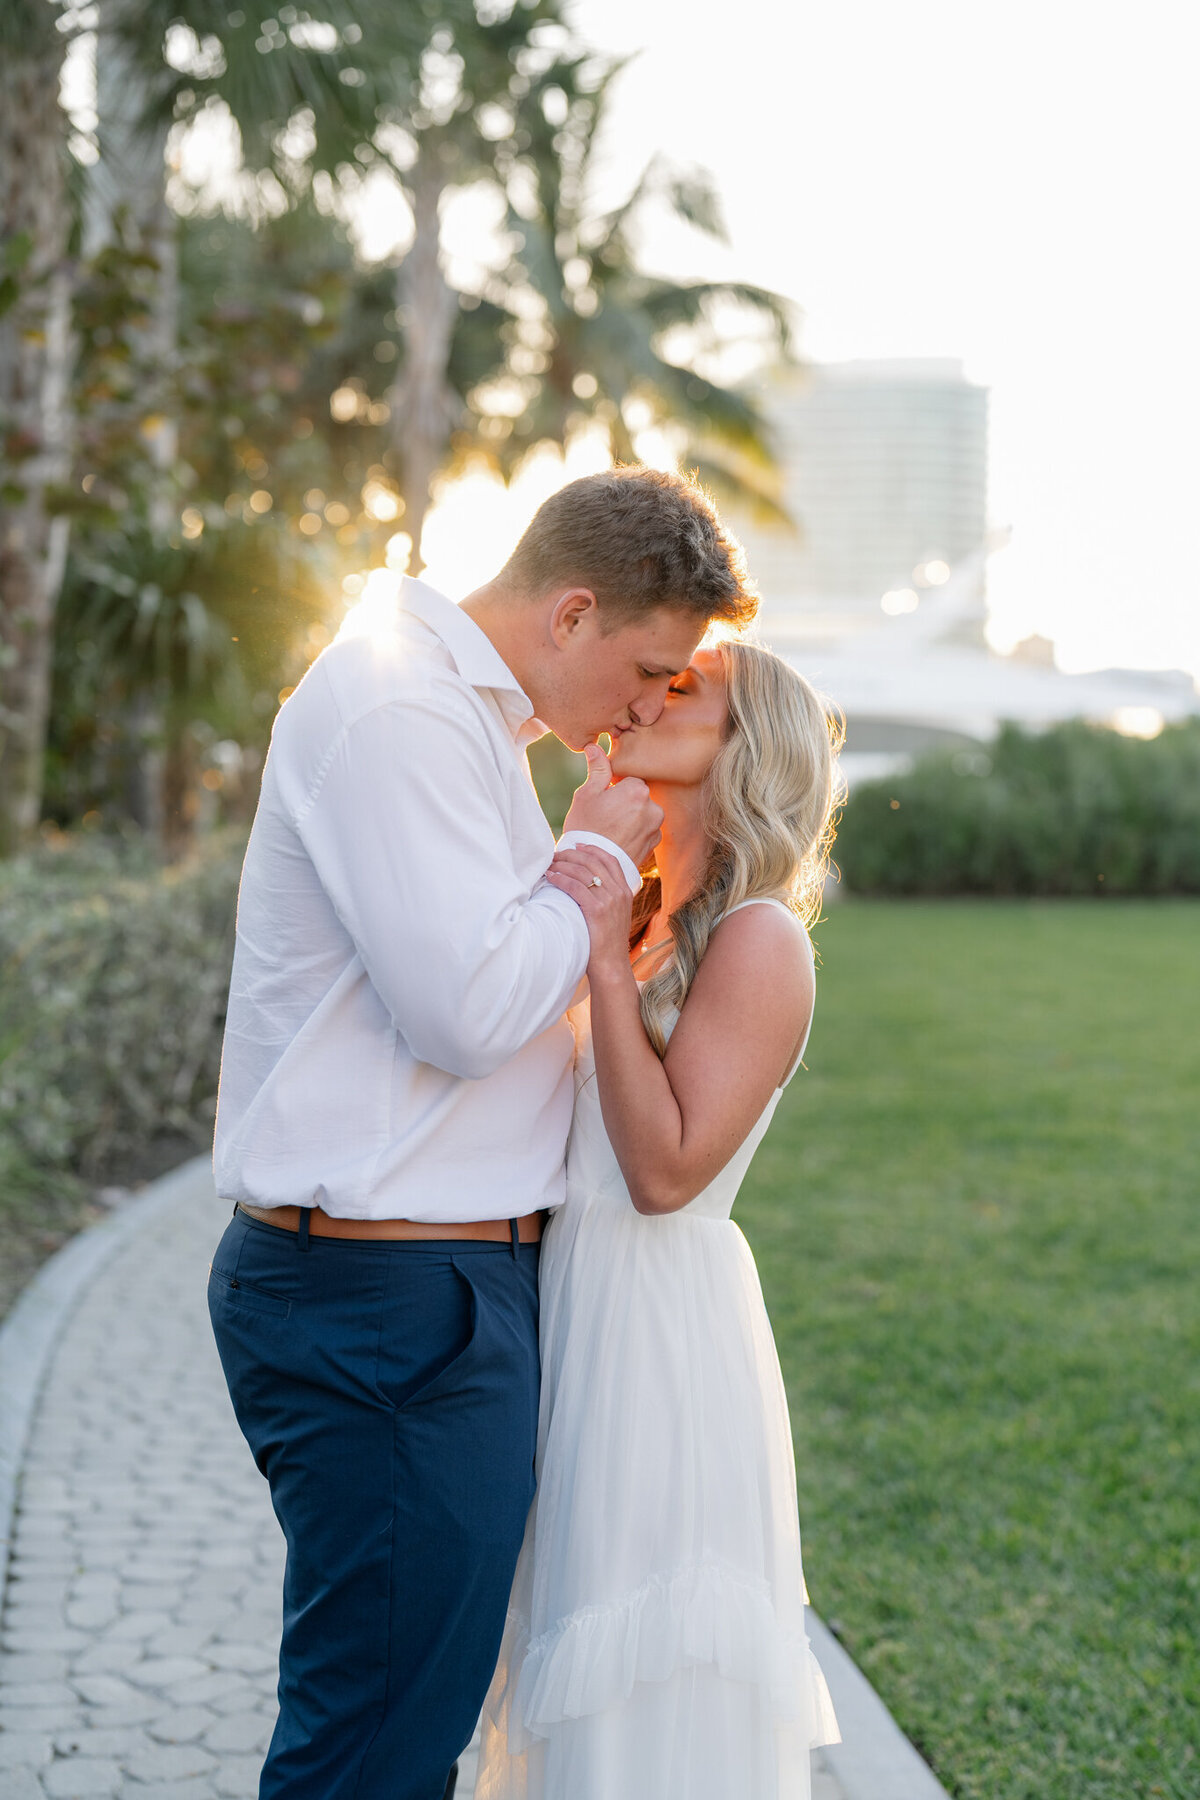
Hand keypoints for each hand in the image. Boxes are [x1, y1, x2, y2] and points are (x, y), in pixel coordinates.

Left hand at [545, 845, 633, 978]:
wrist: (611, 964)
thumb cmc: (606, 942)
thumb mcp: (613, 915)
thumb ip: (605, 897)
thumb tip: (587, 884)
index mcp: (625, 891)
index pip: (610, 859)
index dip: (592, 849)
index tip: (576, 845)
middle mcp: (619, 892)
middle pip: (593, 861)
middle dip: (571, 854)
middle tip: (555, 855)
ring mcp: (609, 900)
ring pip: (582, 871)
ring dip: (562, 865)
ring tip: (549, 865)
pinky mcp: (597, 910)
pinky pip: (575, 886)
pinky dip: (561, 879)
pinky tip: (550, 877)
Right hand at [561, 744, 662, 869]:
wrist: (592, 869)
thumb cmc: (586, 828)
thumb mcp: (586, 795)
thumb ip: (597, 769)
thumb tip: (595, 747)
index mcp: (638, 790)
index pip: (628, 780)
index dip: (613, 789)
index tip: (602, 802)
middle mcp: (653, 807)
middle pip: (638, 796)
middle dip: (624, 803)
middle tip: (604, 818)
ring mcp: (656, 827)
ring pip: (642, 814)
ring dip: (631, 819)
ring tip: (611, 832)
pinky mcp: (654, 844)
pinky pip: (645, 831)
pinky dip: (634, 833)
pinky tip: (619, 841)